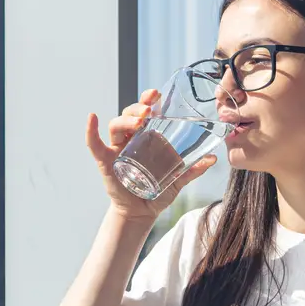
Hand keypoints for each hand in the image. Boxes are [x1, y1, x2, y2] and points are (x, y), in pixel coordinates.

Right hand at [85, 88, 216, 220]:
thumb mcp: (178, 179)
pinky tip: (92, 118)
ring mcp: (117, 148)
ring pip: (116, 125)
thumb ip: (193, 169)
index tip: (157, 94)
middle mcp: (130, 138)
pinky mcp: (106, 161)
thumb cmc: (158, 190)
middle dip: (138, 107)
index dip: (148, 100)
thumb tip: (213, 159)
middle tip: (149, 110)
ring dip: (126, 119)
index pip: (145, 112)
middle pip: (130, 114)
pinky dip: (91, 132)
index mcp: (146, 136)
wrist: (142, 211)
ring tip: (139, 121)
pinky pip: (95, 144)